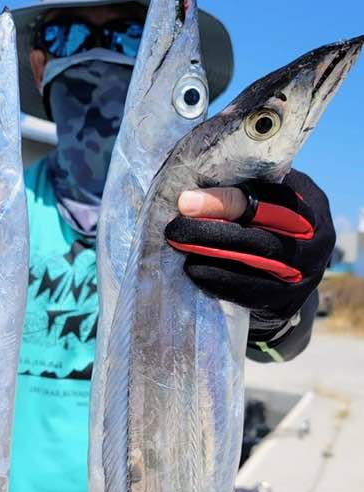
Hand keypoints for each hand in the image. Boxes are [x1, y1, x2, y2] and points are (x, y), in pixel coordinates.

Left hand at [165, 170, 335, 329]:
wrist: (293, 266)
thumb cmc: (272, 220)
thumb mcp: (268, 197)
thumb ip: (242, 189)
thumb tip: (192, 193)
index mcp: (312, 206)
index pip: (272, 200)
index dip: (228, 201)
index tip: (188, 202)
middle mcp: (315, 243)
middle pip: (262, 237)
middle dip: (213, 233)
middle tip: (175, 229)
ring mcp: (305, 276)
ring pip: (256, 266)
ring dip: (213, 258)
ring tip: (181, 250)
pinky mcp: (289, 301)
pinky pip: (251, 294)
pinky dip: (220, 282)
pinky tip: (195, 272)